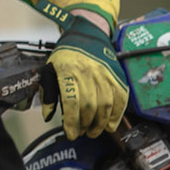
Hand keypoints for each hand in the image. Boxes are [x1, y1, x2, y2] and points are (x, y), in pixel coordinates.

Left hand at [42, 14, 128, 136]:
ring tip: (94, 131)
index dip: (71, 122)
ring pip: (106, 105)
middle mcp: (88, 73)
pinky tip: (110, 123)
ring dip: (101, 123)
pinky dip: (117, 114)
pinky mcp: (117, 75)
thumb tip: (48, 115)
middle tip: (82, 133)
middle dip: (86, 125)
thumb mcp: (50, 69)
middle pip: (89, 107)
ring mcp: (105, 74)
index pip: (71, 102)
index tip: (70, 134)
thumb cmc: (67, 55)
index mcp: (68, 72)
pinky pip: (120, 98)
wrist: (87, 35)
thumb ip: (49, 93)